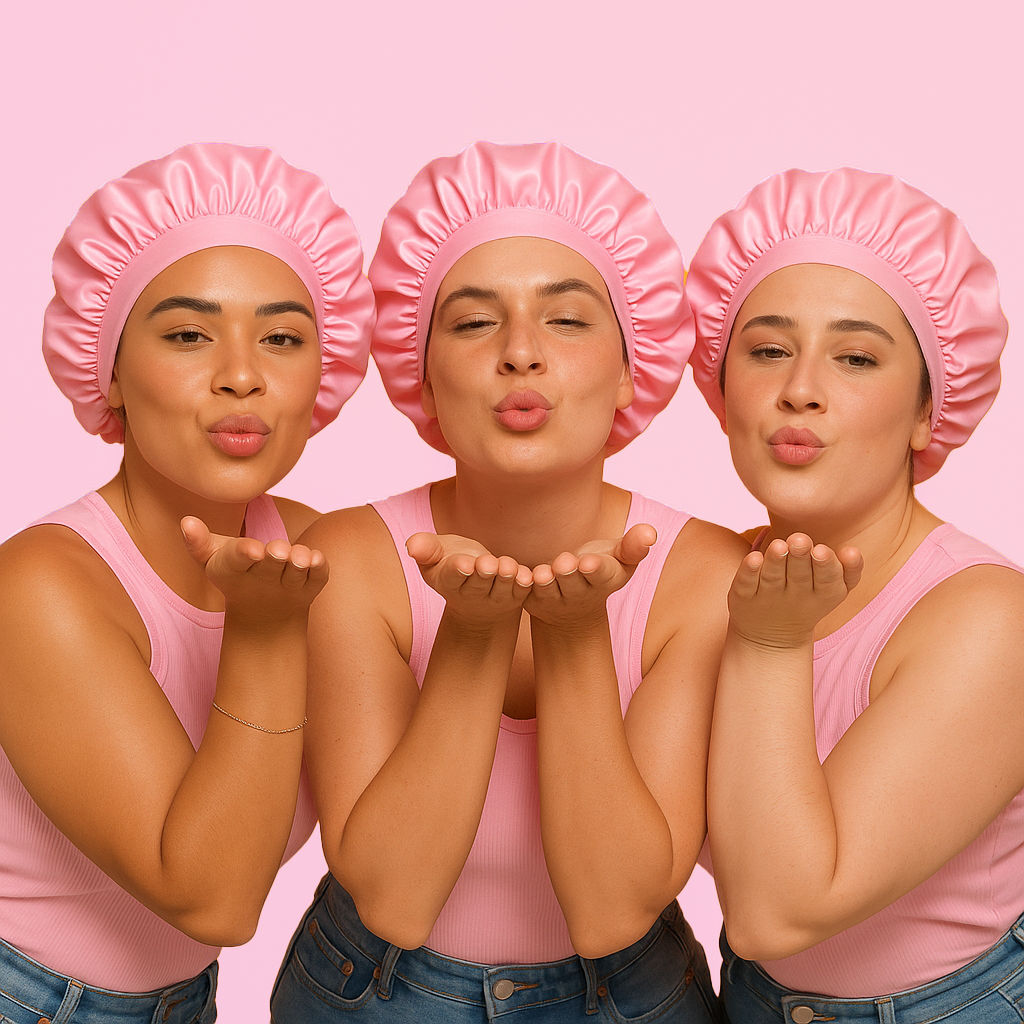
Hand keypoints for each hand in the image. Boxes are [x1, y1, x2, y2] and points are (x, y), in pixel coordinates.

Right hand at [181, 516, 328, 623]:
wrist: (264, 614)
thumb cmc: (235, 573)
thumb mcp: (212, 559)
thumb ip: (198, 542)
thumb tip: (186, 521)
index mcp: (235, 570)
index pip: (238, 560)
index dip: (244, 554)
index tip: (252, 549)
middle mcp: (264, 579)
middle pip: (270, 566)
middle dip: (275, 557)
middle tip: (278, 550)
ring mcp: (289, 585)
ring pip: (296, 574)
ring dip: (299, 564)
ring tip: (300, 557)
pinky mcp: (311, 586)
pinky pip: (318, 578)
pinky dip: (320, 570)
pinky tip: (318, 558)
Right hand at [406, 533, 532, 626]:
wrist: (477, 587)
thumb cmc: (452, 563)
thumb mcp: (435, 555)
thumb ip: (425, 549)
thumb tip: (411, 546)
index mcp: (449, 582)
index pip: (452, 577)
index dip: (458, 570)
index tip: (463, 564)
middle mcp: (472, 594)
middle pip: (479, 583)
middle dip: (483, 573)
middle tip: (487, 564)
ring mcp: (496, 597)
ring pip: (502, 589)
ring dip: (506, 578)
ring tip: (507, 566)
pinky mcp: (516, 596)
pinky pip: (522, 592)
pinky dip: (525, 584)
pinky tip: (528, 575)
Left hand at [526, 523, 656, 627]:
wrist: (573, 601)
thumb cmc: (600, 568)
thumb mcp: (620, 558)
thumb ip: (634, 546)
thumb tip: (651, 532)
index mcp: (604, 580)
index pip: (602, 575)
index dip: (596, 570)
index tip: (590, 562)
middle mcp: (580, 593)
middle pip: (573, 583)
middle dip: (570, 574)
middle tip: (565, 563)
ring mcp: (555, 599)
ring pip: (548, 591)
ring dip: (545, 582)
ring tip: (543, 572)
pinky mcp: (532, 598)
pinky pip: (524, 591)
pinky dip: (520, 584)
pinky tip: (514, 573)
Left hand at [727, 533, 862, 648]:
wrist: (770, 637)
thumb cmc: (807, 598)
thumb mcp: (833, 589)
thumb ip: (847, 569)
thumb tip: (853, 551)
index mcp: (822, 593)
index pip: (827, 580)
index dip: (826, 566)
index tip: (821, 550)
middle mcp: (795, 596)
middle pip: (799, 576)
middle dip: (800, 557)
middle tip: (799, 540)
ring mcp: (768, 596)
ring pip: (773, 578)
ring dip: (776, 561)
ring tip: (779, 545)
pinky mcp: (743, 597)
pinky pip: (747, 584)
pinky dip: (749, 572)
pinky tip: (753, 558)